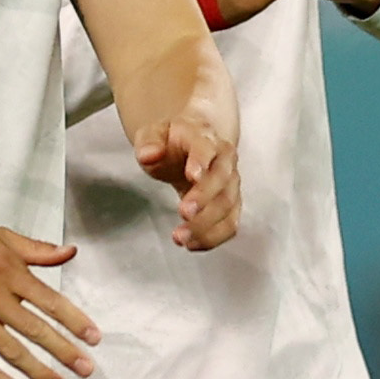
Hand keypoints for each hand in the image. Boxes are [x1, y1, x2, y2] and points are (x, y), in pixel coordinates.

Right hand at [0, 213, 99, 378]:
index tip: (94, 339)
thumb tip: (71, 252)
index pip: (49, 300)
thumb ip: (35, 249)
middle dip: (64, 351)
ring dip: (39, 371)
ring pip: (11, 349)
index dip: (74, 321)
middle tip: (87, 370)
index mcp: (7, 269)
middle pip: (35, 329)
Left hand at [123, 32, 243, 249]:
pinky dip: (214, 237)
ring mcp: (230, 183)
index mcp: (203, 138)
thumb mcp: (154, 134)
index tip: (192, 176)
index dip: (201, 161)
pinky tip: (193, 245)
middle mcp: (223, 160)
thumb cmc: (173, 140)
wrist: (196, 143)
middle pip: (221, 181)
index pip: (206, 148)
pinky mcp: (231, 203)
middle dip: (204, 199)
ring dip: (207, 225)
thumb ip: (149, 143)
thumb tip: (148, 154)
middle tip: (184, 214)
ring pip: (228, 205)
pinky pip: (230, 223)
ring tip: (181, 238)